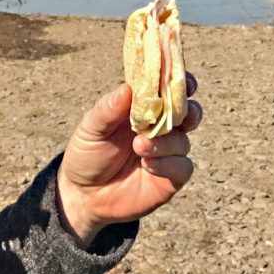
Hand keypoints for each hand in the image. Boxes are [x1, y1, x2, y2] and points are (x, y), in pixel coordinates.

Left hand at [56, 73, 201, 247]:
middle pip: (189, 113)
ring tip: (139, 146)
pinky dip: (168, 164)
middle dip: (190, 110)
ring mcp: (167, 153)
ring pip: (182, 140)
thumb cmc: (88, 153)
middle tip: (180, 113)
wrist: (83, 195)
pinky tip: (147, 165)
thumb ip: (109, 109)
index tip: (182, 79)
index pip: (169, 89)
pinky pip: (183, 167)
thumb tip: (128, 88)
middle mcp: (160, 128)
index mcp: (143, 108)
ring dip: (165, 142)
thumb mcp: (91, 128)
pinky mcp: (170, 178)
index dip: (180, 81)